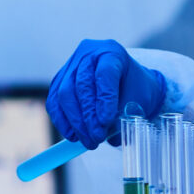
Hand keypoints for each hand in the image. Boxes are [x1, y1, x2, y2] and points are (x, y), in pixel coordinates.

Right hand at [48, 39, 167, 146]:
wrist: (129, 85)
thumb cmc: (136, 91)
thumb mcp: (139, 100)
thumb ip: (123, 113)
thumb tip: (105, 132)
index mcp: (112, 52)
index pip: (105, 74)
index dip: (104, 99)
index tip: (106, 122)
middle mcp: (88, 54)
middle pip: (81, 85)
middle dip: (88, 117)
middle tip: (96, 138)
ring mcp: (71, 66)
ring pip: (65, 94)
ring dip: (75, 122)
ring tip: (87, 140)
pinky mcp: (59, 80)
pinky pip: (54, 101)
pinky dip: (62, 121)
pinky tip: (72, 134)